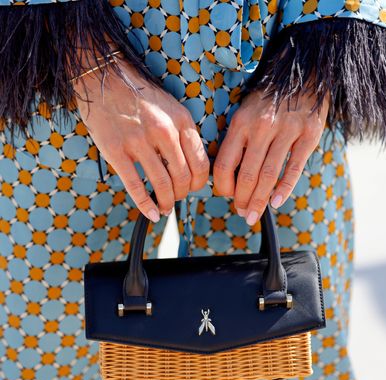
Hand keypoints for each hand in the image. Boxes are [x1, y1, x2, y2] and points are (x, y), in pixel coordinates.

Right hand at [73, 58, 208, 221]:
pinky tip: (151, 214)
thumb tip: (191, 168)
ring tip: (166, 208)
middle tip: (176, 200)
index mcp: (182, 121)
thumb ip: (183, 135)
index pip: (201, 163)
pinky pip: (135, 186)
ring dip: (167, 203)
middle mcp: (164, 131)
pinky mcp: (115, 150)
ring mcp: (138, 141)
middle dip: (182, 195)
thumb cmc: (139, 97)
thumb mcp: (172, 109)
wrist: (103, 78)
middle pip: (183, 177)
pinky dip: (145, 205)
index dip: (199, 183)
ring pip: (162, 184)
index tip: (192, 189)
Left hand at [213, 90, 328, 224]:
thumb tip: (228, 175)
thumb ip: (237, 140)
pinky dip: (285, 188)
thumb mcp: (245, 111)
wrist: (303, 73)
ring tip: (253, 215)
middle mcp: (262, 127)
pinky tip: (276, 202)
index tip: (226, 196)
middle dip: (242, 200)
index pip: (224, 164)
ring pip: (268, 175)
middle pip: (246, 175)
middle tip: (242, 213)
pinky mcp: (309, 135)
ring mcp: (287, 131)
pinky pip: (294, 168)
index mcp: (241, 123)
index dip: (223, 186)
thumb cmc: (269, 98)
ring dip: (259, 200)